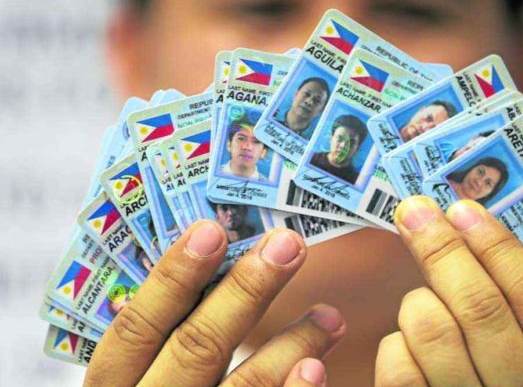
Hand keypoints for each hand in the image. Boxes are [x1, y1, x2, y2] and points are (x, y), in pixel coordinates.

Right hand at [84, 221, 343, 386]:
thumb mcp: (147, 373)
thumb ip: (170, 335)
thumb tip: (219, 258)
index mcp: (115, 386)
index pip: (135, 328)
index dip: (172, 277)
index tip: (212, 229)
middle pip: (195, 348)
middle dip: (245, 291)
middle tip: (288, 245)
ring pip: (242, 386)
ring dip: (292, 343)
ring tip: (330, 315)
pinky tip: (316, 369)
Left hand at [375, 196, 522, 386]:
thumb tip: (479, 244)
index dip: (499, 246)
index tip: (466, 210)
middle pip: (481, 307)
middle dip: (441, 249)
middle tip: (415, 212)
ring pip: (434, 332)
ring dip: (419, 301)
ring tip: (422, 298)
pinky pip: (400, 371)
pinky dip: (396, 344)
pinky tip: (406, 342)